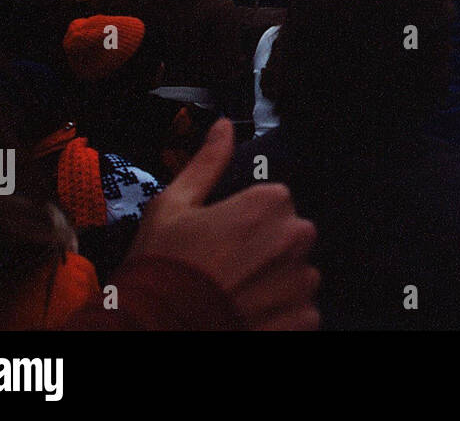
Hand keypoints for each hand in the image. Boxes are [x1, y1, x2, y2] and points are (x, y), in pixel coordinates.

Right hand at [128, 118, 319, 329]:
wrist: (155, 330)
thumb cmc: (161, 269)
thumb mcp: (172, 207)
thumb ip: (207, 163)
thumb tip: (222, 128)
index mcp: (269, 204)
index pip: (273, 202)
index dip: (245, 221)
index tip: (221, 238)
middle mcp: (295, 238)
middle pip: (288, 237)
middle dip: (263, 251)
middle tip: (224, 270)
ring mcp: (302, 282)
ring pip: (295, 275)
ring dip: (272, 284)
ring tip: (232, 297)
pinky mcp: (304, 319)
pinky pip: (299, 311)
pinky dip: (278, 315)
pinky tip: (245, 316)